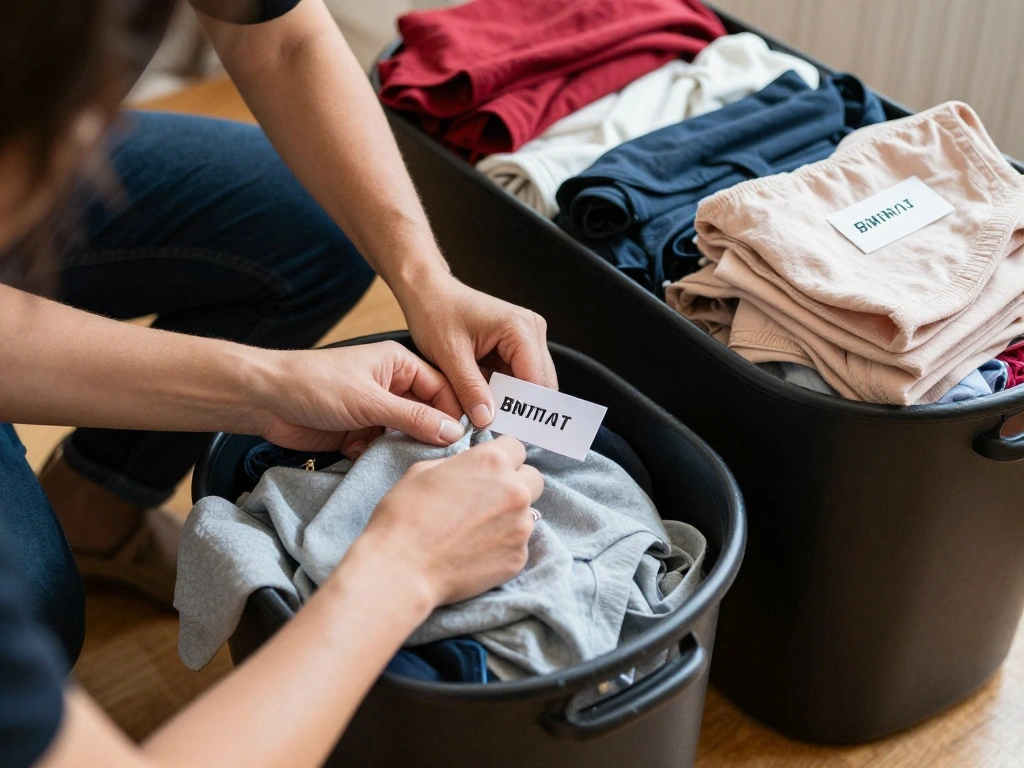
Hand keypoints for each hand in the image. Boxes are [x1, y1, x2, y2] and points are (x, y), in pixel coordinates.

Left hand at [254, 341, 464, 454]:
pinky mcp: (359, 432)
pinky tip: (358, 454)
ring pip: (405, 435)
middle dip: (427, 435)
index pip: (442, 390)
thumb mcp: (371, 401)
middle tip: (431, 456)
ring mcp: (375, 410)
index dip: (453, 414)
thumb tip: (454, 433)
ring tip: (392, 457)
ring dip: (399, 448)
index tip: (460, 441)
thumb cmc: (315, 384)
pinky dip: (374, 456)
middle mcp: (392, 386)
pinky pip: (381, 448)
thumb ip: (414, 418)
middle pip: (427, 415)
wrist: (266, 401)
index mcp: (400, 365)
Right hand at [357, 435, 543, 605]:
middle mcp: (515, 490)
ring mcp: (521, 526)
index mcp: (492, 461)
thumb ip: (459, 463)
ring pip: (528, 513)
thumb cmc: (405, 515)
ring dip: (510, 517)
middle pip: (533, 479)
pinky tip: (476, 552)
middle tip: (489, 499)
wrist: (403, 567)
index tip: (489, 470)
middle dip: (515, 484)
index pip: (516, 447)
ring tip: (476, 530)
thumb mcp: (423, 470)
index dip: (501, 457)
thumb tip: (469, 468)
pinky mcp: (519, 557)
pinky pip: (518, 544)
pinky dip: (503, 546)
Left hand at [401, 273, 556, 427]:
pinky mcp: (517, 344)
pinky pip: (517, 377)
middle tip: (495, 428)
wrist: (428, 291)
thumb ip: (469, 388)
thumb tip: (486, 418)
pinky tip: (485, 399)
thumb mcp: (449, 354)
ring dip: (510, 400)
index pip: (536, 381)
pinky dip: (503, 391)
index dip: (524, 409)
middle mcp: (531, 330)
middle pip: (539, 384)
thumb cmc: (435, 311)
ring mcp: (527, 337)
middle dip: (518, 407)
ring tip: (486, 413)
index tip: (507, 432)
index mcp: (519, 328)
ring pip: (529, 383)